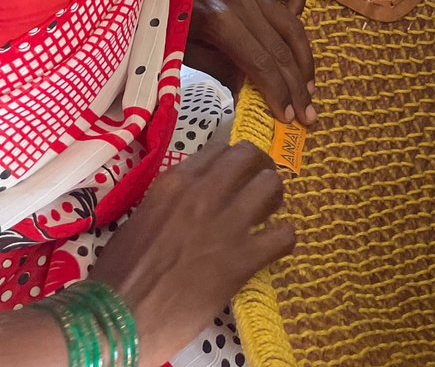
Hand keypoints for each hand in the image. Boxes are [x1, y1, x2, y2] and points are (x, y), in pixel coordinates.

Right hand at [91, 141, 294, 366]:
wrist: (115, 320)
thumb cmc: (117, 274)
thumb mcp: (140, 219)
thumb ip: (171, 201)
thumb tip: (192, 199)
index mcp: (176, 184)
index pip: (219, 149)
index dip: (232, 159)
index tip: (235, 172)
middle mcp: (204, 194)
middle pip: (250, 156)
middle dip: (260, 166)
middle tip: (258, 184)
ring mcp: (227, 225)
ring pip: (272, 186)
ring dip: (275, 197)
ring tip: (268, 213)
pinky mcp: (242, 260)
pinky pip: (284, 235)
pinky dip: (285, 238)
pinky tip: (275, 245)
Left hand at [186, 0, 315, 124]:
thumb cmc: (168, 23)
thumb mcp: (186, 53)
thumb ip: (221, 72)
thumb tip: (251, 101)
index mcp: (221, 20)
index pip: (261, 62)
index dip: (277, 92)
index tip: (287, 117)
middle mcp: (244, 3)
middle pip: (281, 49)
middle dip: (296, 85)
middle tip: (307, 114)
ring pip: (293, 29)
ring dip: (305, 62)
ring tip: (310, 90)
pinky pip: (291, 0)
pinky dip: (300, 20)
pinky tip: (298, 45)